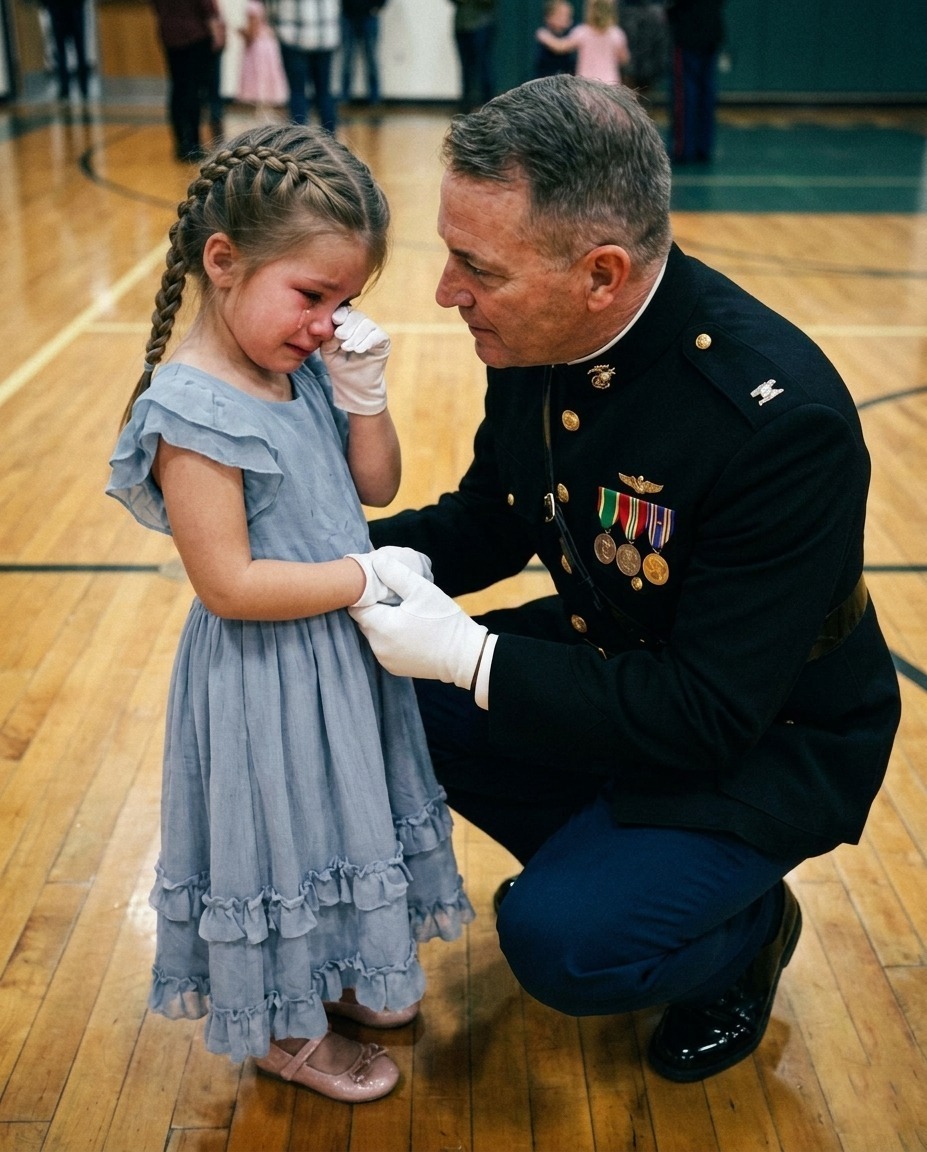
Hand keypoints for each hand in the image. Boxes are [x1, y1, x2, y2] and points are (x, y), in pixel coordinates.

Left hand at [320, 306, 389, 414]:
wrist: (353, 386)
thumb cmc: (340, 367)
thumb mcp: (328, 351)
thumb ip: (329, 338)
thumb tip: (335, 328)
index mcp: (347, 323)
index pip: (345, 312)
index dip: (341, 314)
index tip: (335, 320)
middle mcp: (361, 325)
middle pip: (356, 316)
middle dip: (347, 325)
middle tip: (340, 336)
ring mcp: (373, 332)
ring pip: (366, 324)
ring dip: (356, 336)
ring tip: (347, 348)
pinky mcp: (384, 341)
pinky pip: (378, 335)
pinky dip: (367, 341)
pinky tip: (359, 350)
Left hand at [349, 554, 487, 688]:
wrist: (466, 656)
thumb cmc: (445, 621)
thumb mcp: (422, 590)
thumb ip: (395, 573)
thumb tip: (375, 561)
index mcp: (381, 627)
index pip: (356, 607)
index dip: (365, 594)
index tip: (379, 586)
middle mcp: (377, 646)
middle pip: (364, 620)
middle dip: (375, 608)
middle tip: (394, 597)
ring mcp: (385, 660)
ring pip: (374, 634)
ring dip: (383, 623)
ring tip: (404, 613)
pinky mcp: (394, 668)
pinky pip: (384, 647)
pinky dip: (390, 637)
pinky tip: (408, 630)